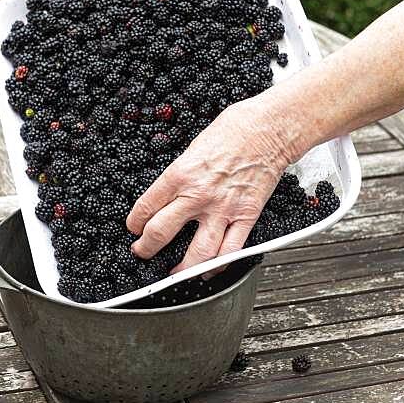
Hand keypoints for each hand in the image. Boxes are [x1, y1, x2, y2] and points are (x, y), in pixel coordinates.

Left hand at [126, 94, 294, 272]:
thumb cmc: (234, 130)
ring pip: (197, 253)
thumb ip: (180, 174)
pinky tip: (209, 271)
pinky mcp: (246, 216)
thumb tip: (168, 192)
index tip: (134, 228)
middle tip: (142, 252)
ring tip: (173, 274)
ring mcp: (223, 209)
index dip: (134, 223)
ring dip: (181, 269)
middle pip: (160, 232)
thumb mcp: (193, 148)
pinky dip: (218, 267)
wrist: (269, 129)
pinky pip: (231, 251)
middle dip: (146, 248)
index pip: (146, 207)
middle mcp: (198, 195)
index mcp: (180, 174)